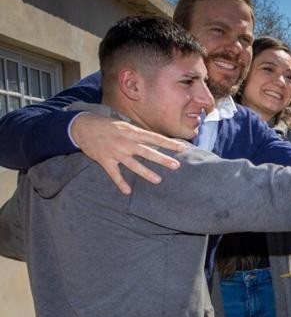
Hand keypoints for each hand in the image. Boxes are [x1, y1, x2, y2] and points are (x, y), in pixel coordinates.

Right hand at [71, 113, 185, 193]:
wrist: (81, 126)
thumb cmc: (107, 126)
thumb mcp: (125, 125)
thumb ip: (139, 134)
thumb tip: (157, 141)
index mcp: (132, 132)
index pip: (155, 138)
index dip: (169, 143)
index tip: (183, 148)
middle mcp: (125, 141)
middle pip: (147, 151)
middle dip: (162, 159)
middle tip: (176, 166)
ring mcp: (115, 151)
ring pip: (133, 164)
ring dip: (145, 173)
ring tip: (158, 180)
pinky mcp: (104, 160)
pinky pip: (114, 173)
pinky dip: (120, 183)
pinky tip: (127, 191)